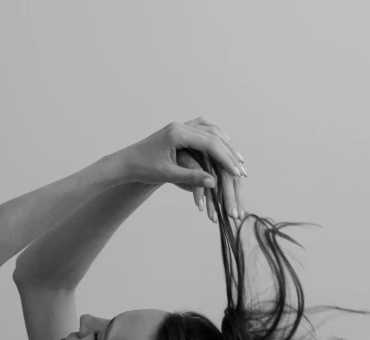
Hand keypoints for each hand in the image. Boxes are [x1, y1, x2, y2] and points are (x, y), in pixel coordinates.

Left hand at [117, 116, 246, 221]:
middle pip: (213, 135)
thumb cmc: (143, 169)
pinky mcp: (178, 131)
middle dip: (229, 153)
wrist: (126, 162)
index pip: (209, 144)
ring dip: (225, 143)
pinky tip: (223, 147)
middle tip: (242, 168)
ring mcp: (179, 126)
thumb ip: (191, 176)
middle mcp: (180, 126)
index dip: (226, 159)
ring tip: (237, 158)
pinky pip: (202, 130)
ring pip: (210, 129)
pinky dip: (215, 138)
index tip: (237, 172)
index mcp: (177, 134)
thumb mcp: (168, 174)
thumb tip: (214, 182)